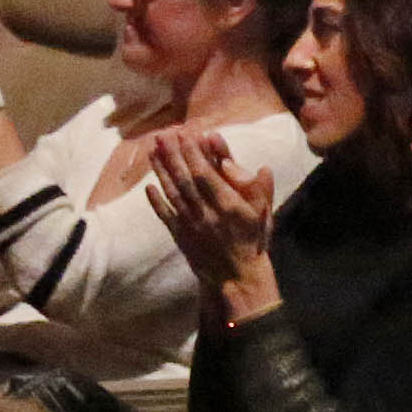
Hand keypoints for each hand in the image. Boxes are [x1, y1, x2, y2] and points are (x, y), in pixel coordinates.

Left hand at [144, 122, 283, 306]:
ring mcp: (190, 225)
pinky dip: (156, 201)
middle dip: (172, 155)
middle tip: (163, 135)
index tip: (185, 134)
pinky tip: (148, 186)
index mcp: (227, 205)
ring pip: (172, 193)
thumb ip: (261, 190)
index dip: (193, 153)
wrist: (236, 277)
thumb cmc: (251, 241)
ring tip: (152, 151)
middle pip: (184, 179)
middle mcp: (206, 213)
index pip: (205, 174)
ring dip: (160, 171)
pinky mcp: (181, 236)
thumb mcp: (263, 215)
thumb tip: (262, 167)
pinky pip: (165, 216)